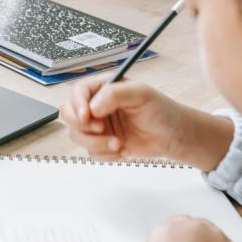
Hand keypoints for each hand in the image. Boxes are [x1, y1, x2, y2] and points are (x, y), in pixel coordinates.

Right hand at [60, 74, 190, 159]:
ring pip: (77, 135)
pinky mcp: (101, 143)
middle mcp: (96, 105)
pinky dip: (105, 154)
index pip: (78, 91)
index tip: (87, 116)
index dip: (77, 104)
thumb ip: (115, 94)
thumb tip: (92, 107)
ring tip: (119, 144)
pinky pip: (90, 152)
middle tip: (101, 129)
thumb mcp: (141, 94)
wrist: (173, 137)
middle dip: (82, 125)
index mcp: (103, 87)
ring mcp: (98, 125)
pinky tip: (123, 150)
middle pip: (68, 113)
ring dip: (96, 143)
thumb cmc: (161, 110)